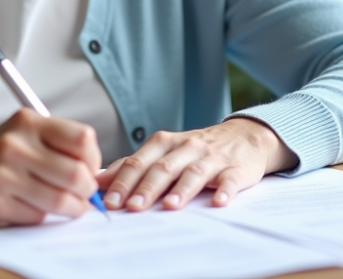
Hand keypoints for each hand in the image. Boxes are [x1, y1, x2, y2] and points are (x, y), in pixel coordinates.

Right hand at [0, 109, 101, 225]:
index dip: (94, 160)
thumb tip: (97, 173)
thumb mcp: (23, 132)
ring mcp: (3, 175)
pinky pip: (37, 217)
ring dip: (71, 209)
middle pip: (77, 175)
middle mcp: (15, 145)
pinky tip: (35, 208)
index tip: (90, 169)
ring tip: (68, 206)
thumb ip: (57, 144)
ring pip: (60, 201)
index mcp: (27, 121)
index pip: (83, 139)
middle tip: (83, 194)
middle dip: (87, 191)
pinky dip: (44, 217)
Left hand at [96, 117, 297, 211]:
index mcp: (164, 143)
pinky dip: (225, 191)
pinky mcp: (236, 168)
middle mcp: (186, 147)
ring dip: (181, 189)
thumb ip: (133, 165)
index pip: (139, 161)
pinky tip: (219, 202)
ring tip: (169, 206)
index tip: (109, 200)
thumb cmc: (196, 149)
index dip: (123, 181)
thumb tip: (98, 179)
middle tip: (132, 206)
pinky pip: (230, 180)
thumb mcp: (164, 151)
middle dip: (146, 187)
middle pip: (163, 168)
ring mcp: (212, 157)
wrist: (244, 136)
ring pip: (194, 172)